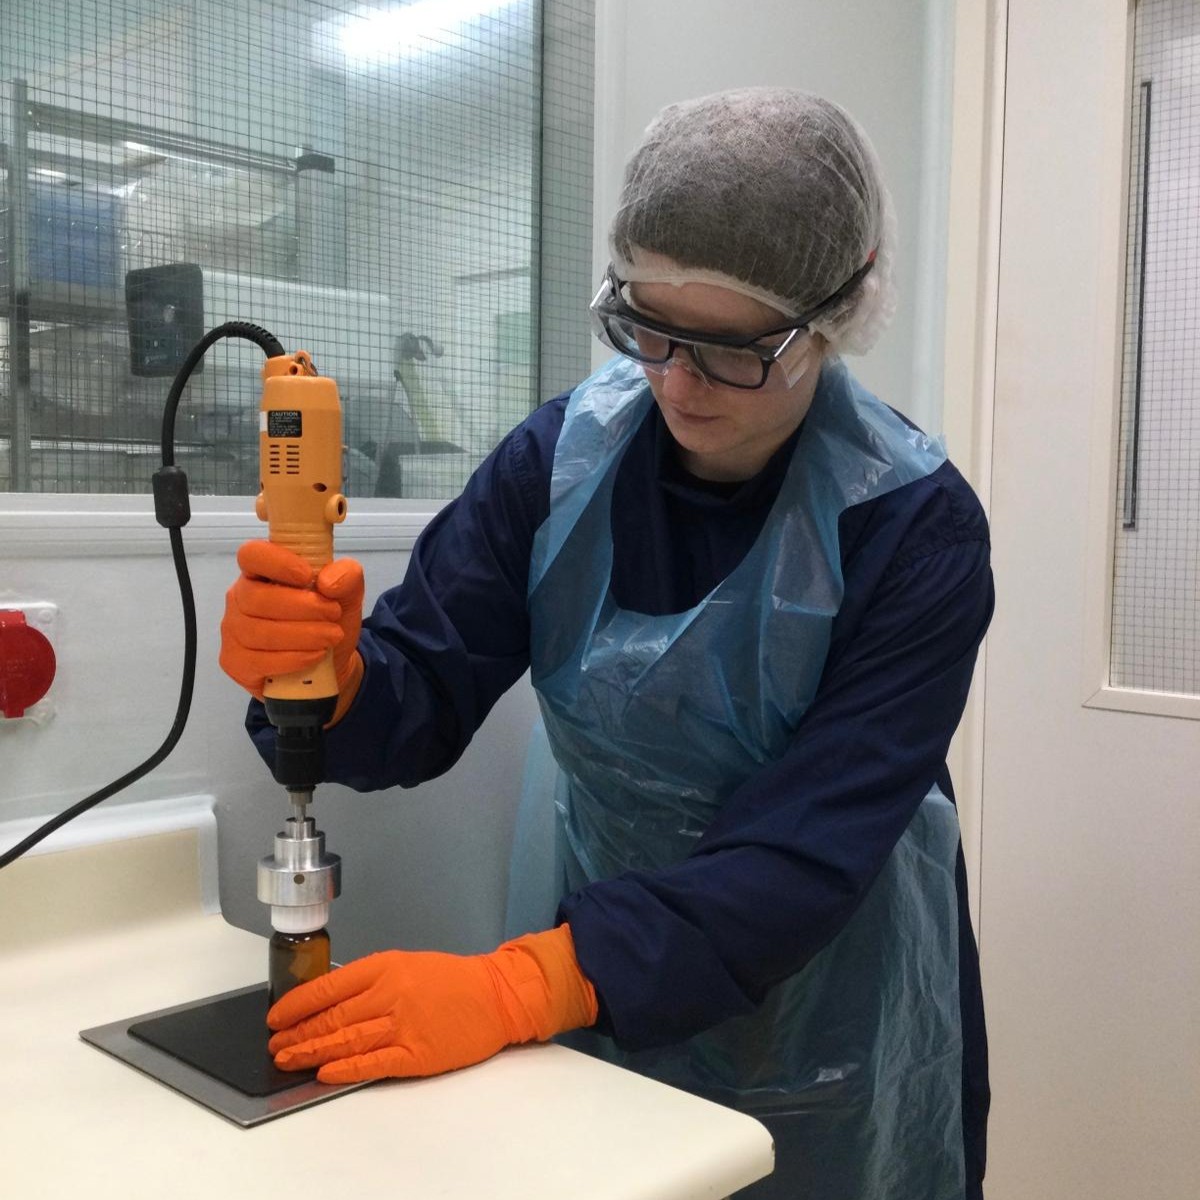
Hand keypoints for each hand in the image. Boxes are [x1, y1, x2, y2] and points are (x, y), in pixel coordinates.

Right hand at [219, 541, 363, 717]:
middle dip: (301, 607)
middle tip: (333, 614)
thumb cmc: (328, 619)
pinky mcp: (235, 661)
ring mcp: (233, 630)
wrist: (330, 663)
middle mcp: (240, 597)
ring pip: (257, 632)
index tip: (307, 576)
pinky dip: (292, 659)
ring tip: (332, 637)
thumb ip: (347, 576)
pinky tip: (315, 656)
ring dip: (302, 635)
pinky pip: (257, 661)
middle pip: (255, 598)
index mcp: (261, 571)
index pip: (251, 555)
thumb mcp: (347, 594)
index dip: (276, 563)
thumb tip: (328, 581)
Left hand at [267, 924, 597, 1083]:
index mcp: (386, 966)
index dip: (297, 1004)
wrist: (497, 995)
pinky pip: (373, 1064)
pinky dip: (345, 1070)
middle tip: (275, 1045)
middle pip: (332, 1017)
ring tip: (288, 1060)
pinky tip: (325, 1073)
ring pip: (346, 1041)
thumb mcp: (406, 964)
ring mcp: (403, 1025)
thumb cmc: (452, 978)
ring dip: (312, 1052)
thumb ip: (370, 980)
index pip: (329, 986)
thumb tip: (328, 1003)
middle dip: (298, 1033)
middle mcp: (390, 994)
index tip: (276, 1017)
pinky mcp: (417, 1054)